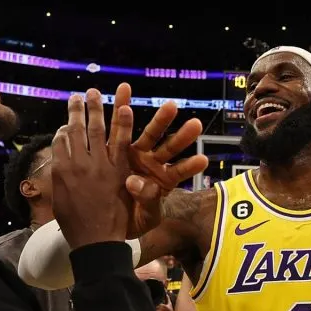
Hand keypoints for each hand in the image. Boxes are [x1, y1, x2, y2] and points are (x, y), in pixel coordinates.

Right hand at [51, 89, 133, 249]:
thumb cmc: (76, 226)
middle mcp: (77, 164)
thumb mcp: (60, 202)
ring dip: (95, 109)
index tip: (64, 123)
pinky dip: (122, 125)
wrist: (96, 241)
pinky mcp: (119, 171)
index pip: (59, 142)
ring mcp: (99, 165)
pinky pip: (121, 142)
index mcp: (61, 171)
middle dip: (76, 110)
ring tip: (95, 93)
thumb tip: (59, 168)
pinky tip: (123, 108)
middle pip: (75, 130)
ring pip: (96, 130)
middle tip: (78, 96)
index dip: (62, 130)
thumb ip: (60, 181)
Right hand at [116, 86, 208, 238]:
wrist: (108, 218)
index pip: (180, 172)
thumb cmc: (132, 220)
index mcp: (163, 181)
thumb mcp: (145, 218)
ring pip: (151, 135)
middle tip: (196, 125)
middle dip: (182, 136)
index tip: (203, 160)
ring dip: (160, 119)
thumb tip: (137, 183)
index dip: (190, 166)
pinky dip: (122, 109)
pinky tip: (124, 90)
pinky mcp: (119, 149)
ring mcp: (137, 154)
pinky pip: (121, 128)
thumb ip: (148, 201)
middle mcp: (153, 163)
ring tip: (170, 105)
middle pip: (169, 147)